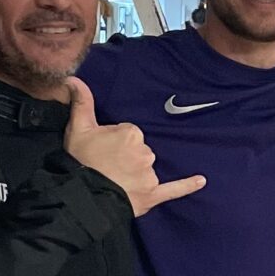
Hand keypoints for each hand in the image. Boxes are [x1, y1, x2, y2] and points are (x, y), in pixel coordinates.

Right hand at [63, 77, 206, 216]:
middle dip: (125, 156)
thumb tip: (73, 79)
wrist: (83, 197)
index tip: (102, 150)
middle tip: (105, 166)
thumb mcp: (78, 129)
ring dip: (136, 172)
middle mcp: (145, 152)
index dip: (113, 141)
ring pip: (147, 168)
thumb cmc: (80, 161)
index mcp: (131, 133)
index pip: (128, 132)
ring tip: (114, 181)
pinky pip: (174, 189)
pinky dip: (187, 186)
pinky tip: (201, 181)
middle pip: (139, 150)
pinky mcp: (152, 194)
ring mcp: (150, 174)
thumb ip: (82, 102)